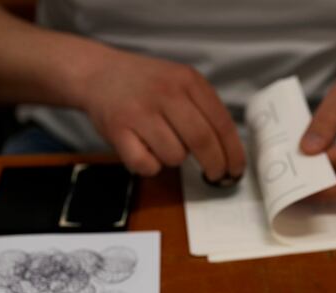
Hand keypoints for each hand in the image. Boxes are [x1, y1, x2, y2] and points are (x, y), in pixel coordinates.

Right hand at [80, 49, 244, 180]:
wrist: (98, 73)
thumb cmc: (146, 85)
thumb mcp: (180, 82)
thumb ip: (203, 109)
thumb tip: (228, 152)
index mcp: (188, 81)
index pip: (222, 123)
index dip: (233, 153)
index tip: (236, 169)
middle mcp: (166, 93)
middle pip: (202, 141)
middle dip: (214, 165)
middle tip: (215, 175)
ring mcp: (140, 112)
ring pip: (175, 156)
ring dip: (174, 159)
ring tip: (162, 144)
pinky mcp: (118, 131)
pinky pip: (146, 165)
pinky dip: (150, 166)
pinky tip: (144, 150)